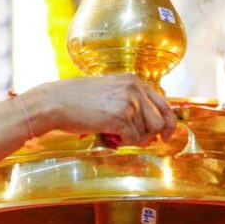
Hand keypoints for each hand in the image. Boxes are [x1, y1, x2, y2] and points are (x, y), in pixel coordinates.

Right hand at [23, 74, 176, 145]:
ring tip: (114, 134)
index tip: (166, 134)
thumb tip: (147, 125)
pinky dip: (123, 142)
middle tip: (135, 140)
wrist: (55, 103)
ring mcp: (129, 102)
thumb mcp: (108, 91)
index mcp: (134, 81)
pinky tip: (109, 135)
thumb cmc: (76, 99)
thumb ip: (129, 101)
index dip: (169, 123)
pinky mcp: (121, 117)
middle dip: (150, 135)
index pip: (164, 104)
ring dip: (133, 138)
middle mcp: (135, 89)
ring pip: (148, 132)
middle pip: (160, 121)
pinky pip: (133, 139)